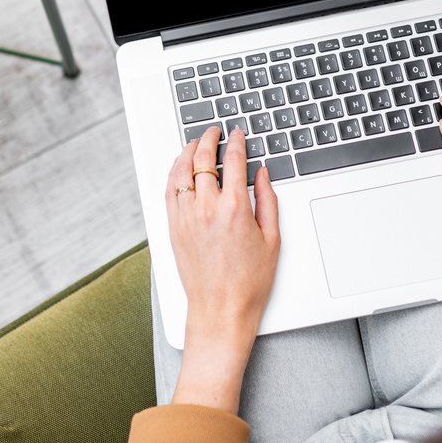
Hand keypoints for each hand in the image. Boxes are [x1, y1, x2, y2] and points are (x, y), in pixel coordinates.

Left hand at [164, 126, 279, 411]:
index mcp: (234, 208)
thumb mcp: (272, 239)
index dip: (236, 142)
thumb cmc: (249, 282)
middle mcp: (205, 209)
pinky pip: (169, 191)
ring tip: (194, 143)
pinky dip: (173, 173)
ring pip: (180, 172)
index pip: (232, 161)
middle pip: (202, 160)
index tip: (238, 134)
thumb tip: (262, 175)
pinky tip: (179, 167)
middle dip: (208, 139)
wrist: (221, 311)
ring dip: (187, 152)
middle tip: (214, 131)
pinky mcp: (173, 228)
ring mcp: (185, 217)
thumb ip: (267, 200)